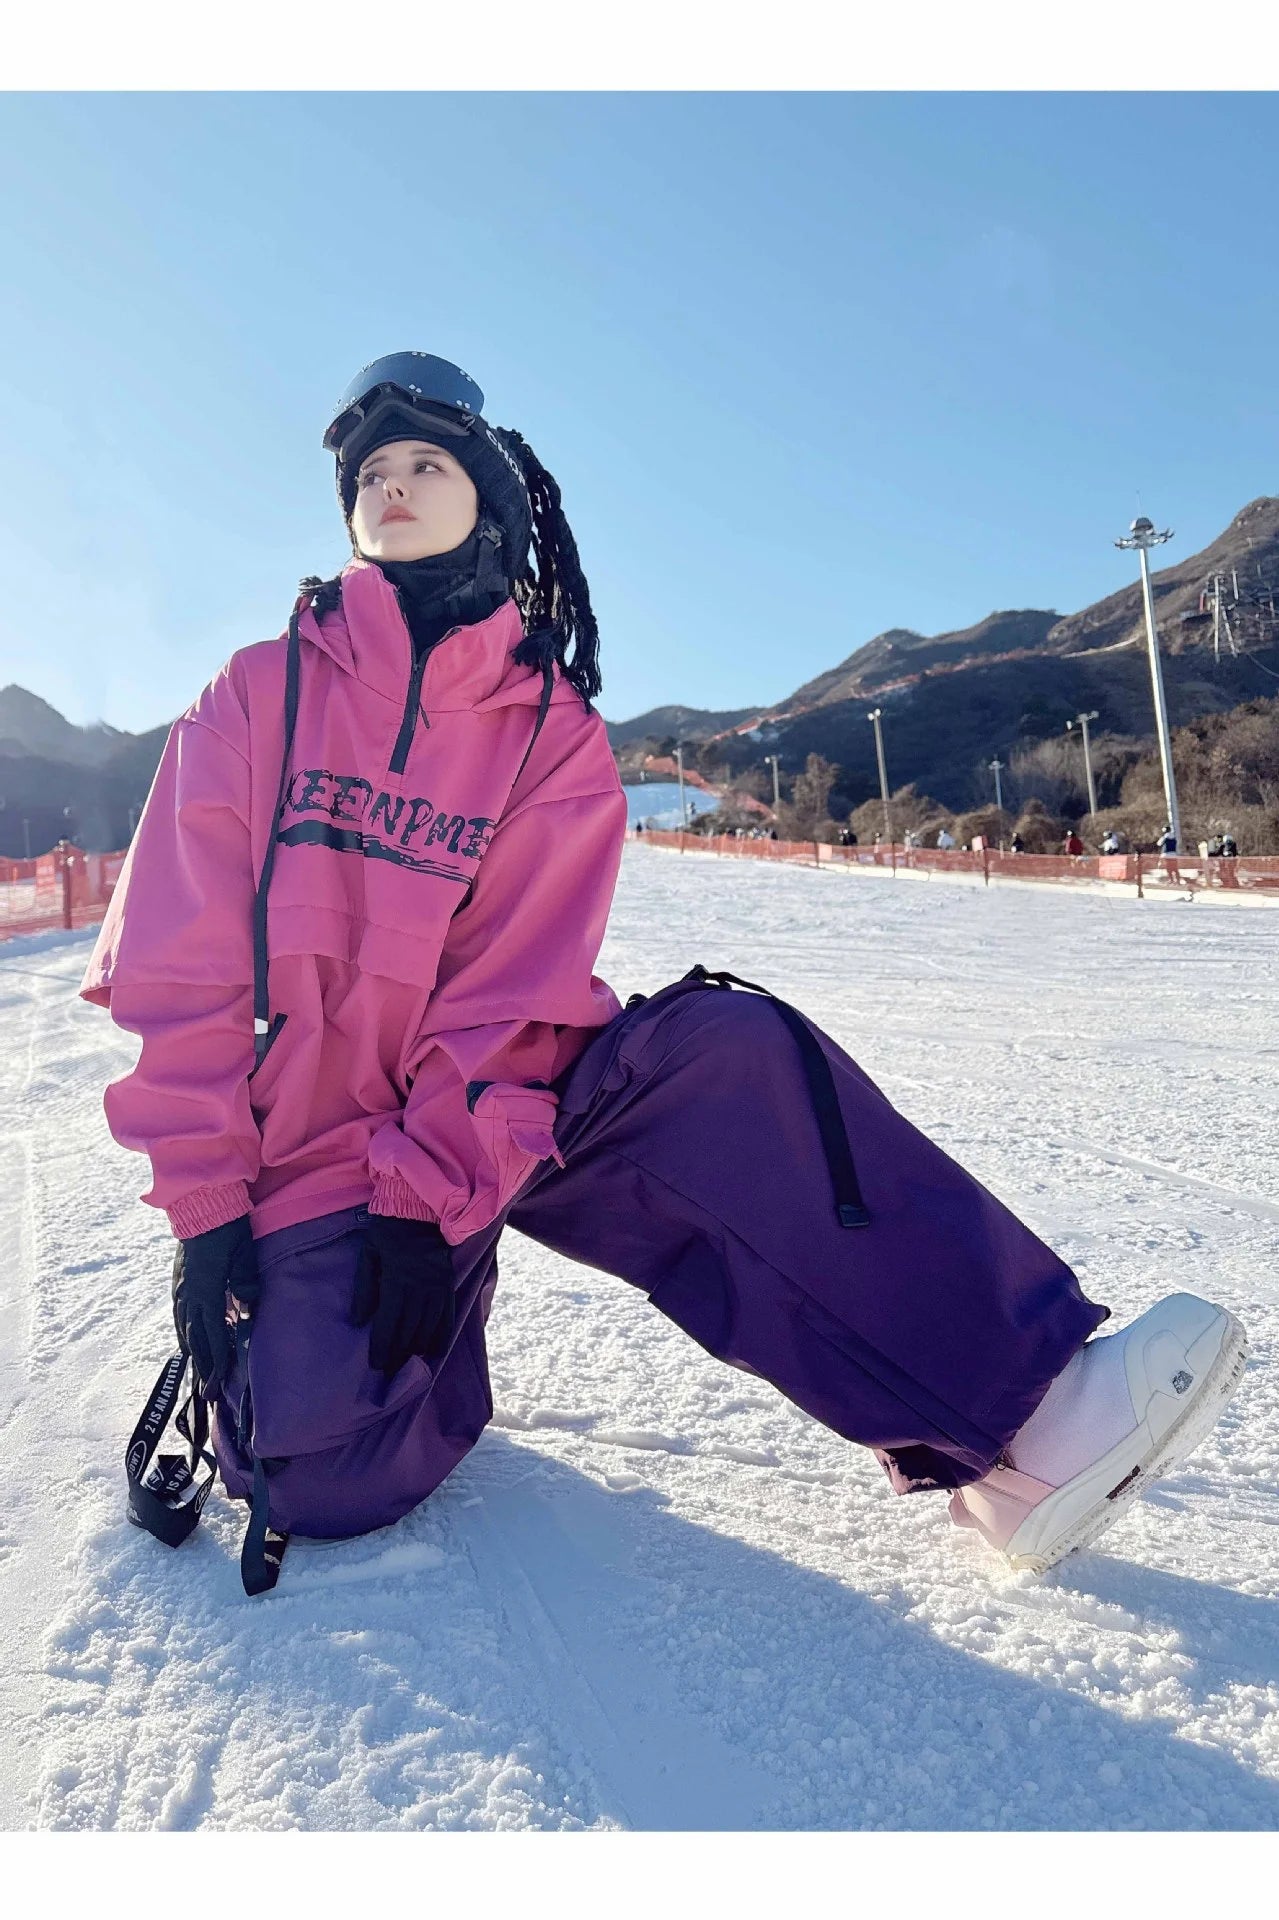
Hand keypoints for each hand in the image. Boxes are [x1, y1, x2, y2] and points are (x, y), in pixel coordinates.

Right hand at [171, 1214, 259, 1393]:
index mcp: (205, 1289)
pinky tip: (186, 1337)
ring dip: (192, 1350)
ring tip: (198, 1370)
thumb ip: (245, 1281)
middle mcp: (188, 1293)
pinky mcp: (179, 1278)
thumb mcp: (243, 1253)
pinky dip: (182, 1330)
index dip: (216, 1359)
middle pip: (194, 1336)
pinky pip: (179, 1312)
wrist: (202, 1203)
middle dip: (203, 1365)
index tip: (220, 1381)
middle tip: (207, 1391)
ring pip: (183, 1326)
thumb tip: (247, 1308)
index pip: (211, 1333)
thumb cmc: (227, 1227)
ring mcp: (181, 1286)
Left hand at [352, 1215, 455, 1379]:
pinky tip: (435, 1349)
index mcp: (397, 1279)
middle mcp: (420, 1286)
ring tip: (408, 1364)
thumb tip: (359, 1320)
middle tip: (390, 1372)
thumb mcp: (369, 1254)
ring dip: (418, 1348)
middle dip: (398, 1353)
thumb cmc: (388, 1230)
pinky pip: (448, 1314)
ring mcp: (438, 1285)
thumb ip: (364, 1288)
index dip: (381, 1346)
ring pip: (428, 1326)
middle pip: (409, 1329)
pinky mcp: (448, 1283)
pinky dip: (442, 1334)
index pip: (388, 1322)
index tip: (375, 1365)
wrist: (420, 1206)